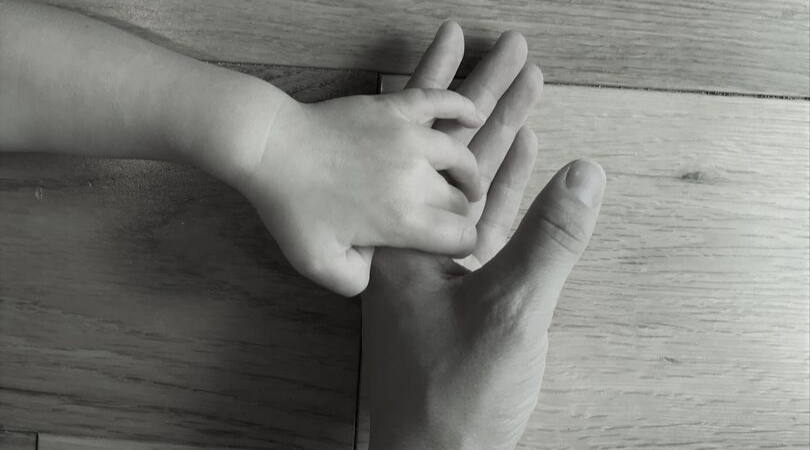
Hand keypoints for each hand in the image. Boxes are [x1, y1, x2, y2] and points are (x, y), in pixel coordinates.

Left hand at [237, 87, 485, 296]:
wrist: (273, 151)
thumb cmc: (292, 209)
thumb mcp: (319, 264)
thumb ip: (357, 281)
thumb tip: (381, 270)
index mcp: (404, 221)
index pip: (461, 237)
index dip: (462, 246)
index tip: (453, 246)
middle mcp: (416, 179)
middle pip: (462, 200)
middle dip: (461, 213)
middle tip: (448, 216)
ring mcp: (408, 139)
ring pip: (461, 156)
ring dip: (469, 172)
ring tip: (466, 179)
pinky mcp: (395, 109)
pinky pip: (440, 102)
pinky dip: (462, 108)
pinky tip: (474, 116)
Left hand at [362, 23, 605, 449]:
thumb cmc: (458, 395)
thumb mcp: (511, 316)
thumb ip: (548, 242)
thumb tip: (585, 173)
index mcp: (416, 234)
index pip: (454, 149)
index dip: (482, 96)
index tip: (497, 53)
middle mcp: (417, 234)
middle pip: (455, 149)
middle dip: (486, 95)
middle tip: (512, 46)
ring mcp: (435, 256)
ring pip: (467, 179)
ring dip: (496, 133)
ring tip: (521, 86)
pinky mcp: (455, 280)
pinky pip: (480, 217)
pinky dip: (501, 186)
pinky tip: (521, 157)